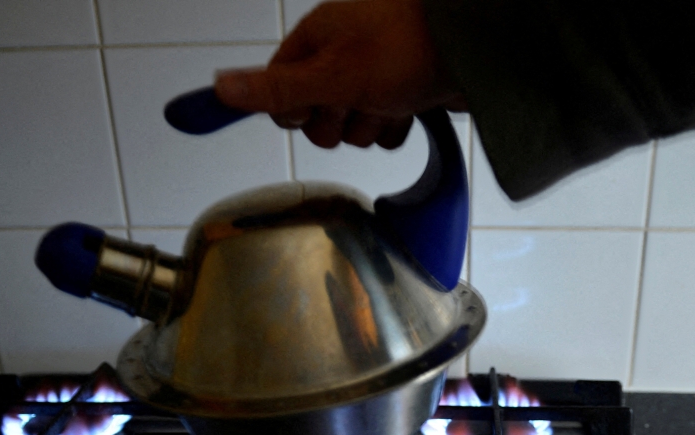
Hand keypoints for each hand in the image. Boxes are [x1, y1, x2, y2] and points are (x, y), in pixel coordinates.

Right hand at [214, 0, 464, 149]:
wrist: (477, 46)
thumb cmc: (404, 46)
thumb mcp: (331, 74)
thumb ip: (275, 89)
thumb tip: (218, 88)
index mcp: (314, 43)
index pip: (279, 95)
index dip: (296, 110)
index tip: (318, 103)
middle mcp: (339, 58)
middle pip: (315, 119)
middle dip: (338, 121)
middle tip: (360, 99)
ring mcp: (372, 78)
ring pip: (351, 129)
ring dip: (371, 123)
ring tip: (393, 99)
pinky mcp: (400, 95)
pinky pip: (383, 131)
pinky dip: (396, 126)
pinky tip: (411, 107)